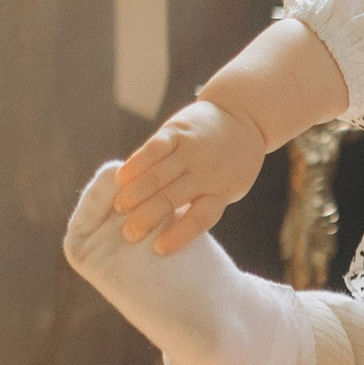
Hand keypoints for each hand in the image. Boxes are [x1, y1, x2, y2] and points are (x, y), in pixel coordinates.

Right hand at [111, 96, 266, 253]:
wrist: (244, 115)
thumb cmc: (230, 164)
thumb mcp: (228, 186)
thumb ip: (202, 203)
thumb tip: (168, 231)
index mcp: (220, 191)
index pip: (200, 218)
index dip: (179, 234)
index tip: (159, 249)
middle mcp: (205, 172)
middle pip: (172, 198)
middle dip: (147, 218)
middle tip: (128, 234)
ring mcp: (191, 151)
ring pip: (159, 175)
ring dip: (136, 193)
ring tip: (119, 208)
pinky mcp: (178, 130)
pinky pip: (154, 148)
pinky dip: (136, 163)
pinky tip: (120, 177)